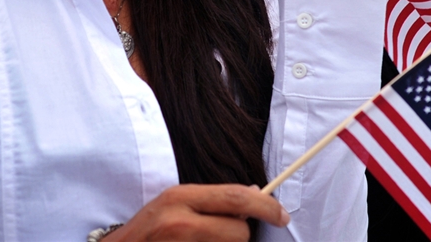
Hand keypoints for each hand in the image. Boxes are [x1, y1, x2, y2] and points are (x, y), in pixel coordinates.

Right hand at [109, 184, 288, 241]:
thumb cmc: (148, 230)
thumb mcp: (174, 203)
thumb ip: (211, 199)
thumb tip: (254, 194)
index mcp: (179, 197)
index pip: (236, 197)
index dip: (266, 206)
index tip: (282, 215)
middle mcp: (179, 222)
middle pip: (239, 232)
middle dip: (242, 235)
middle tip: (226, 235)